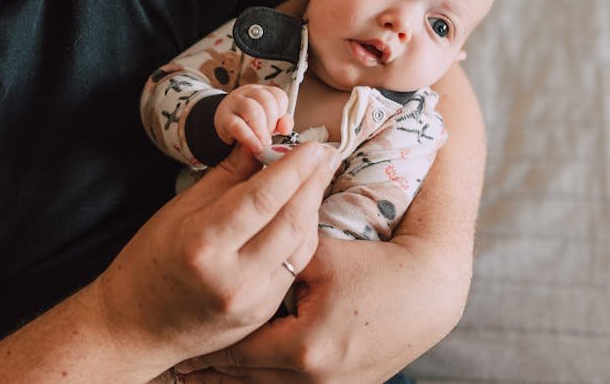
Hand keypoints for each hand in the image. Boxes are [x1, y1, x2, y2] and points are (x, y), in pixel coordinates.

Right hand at [93, 143, 338, 374]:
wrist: (136, 327)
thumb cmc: (150, 260)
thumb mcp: (181, 209)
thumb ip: (227, 176)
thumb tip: (261, 142)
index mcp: (204, 243)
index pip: (262, 198)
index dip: (293, 168)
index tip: (312, 146)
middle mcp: (232, 276)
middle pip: (291, 221)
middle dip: (314, 183)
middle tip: (326, 155)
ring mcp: (252, 300)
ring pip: (301, 245)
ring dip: (313, 207)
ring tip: (318, 178)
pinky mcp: (263, 313)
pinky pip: (295, 266)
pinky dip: (302, 236)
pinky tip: (302, 213)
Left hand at [174, 237, 463, 383]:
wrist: (430, 291)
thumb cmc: (375, 266)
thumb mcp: (319, 256)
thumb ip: (273, 253)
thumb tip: (233, 239)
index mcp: (303, 347)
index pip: (237, 352)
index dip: (207, 348)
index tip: (179, 345)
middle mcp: (315, 378)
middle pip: (248, 379)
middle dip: (214, 372)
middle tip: (180, 368)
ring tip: (201, 378)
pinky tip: (244, 379)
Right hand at [215, 85, 293, 151]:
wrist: (223, 125)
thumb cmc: (249, 122)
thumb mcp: (269, 121)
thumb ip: (282, 123)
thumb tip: (285, 128)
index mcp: (262, 92)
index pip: (278, 95)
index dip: (282, 112)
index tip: (279, 127)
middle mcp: (248, 94)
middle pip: (266, 100)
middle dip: (272, 122)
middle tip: (270, 136)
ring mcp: (234, 104)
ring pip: (252, 109)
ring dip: (261, 129)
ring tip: (264, 142)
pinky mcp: (224, 119)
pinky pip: (238, 126)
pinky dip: (250, 138)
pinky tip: (256, 147)